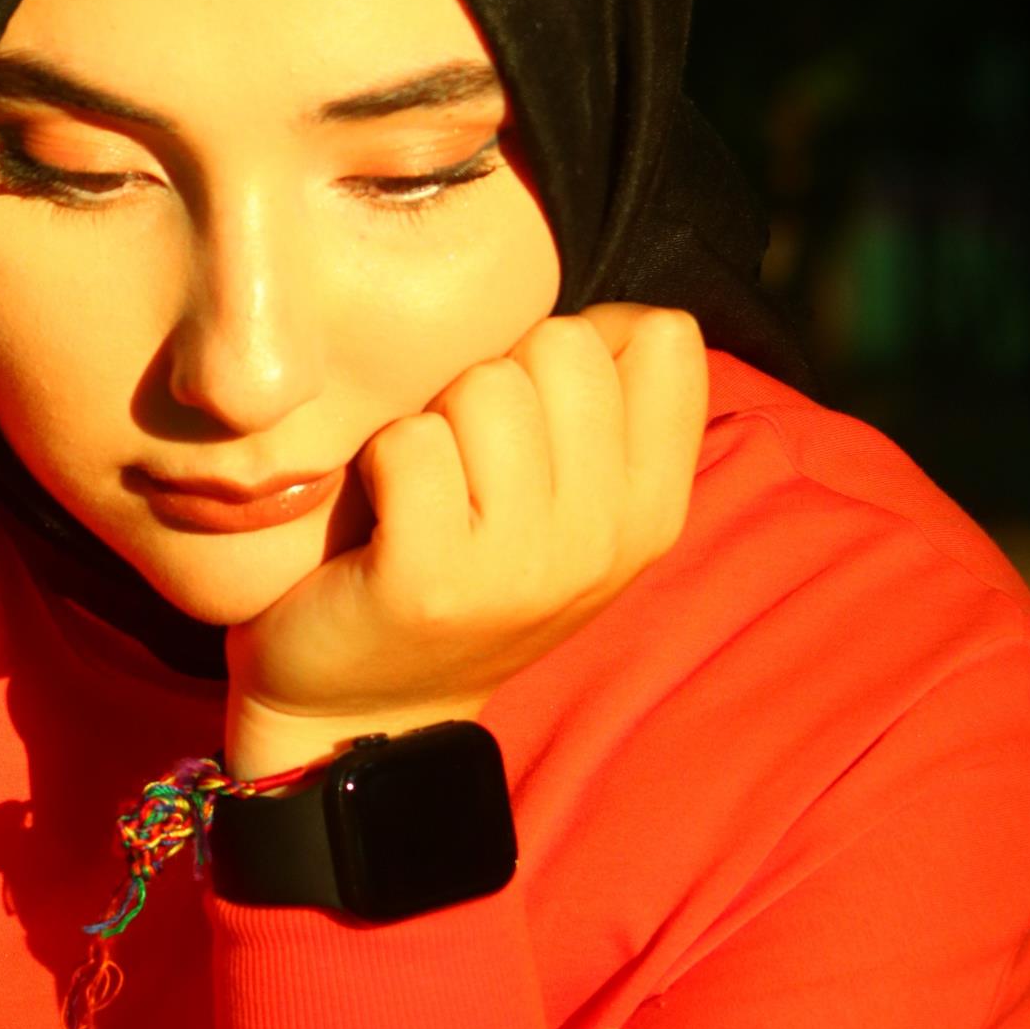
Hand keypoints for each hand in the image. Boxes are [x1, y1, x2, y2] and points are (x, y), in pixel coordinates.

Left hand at [223, 303, 708, 771]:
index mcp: (654, 511)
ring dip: (438, 421)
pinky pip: (411, 442)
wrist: (365, 714)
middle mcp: (606, 540)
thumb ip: (609, 414)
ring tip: (428, 493)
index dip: (587, 345)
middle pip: (566, 344)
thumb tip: (620, 313)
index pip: (664, 338)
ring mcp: (523, 565)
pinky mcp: (430, 580)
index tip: (540, 414)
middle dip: (500, 379)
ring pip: (486, 384)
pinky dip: (382, 463)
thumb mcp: (572, 510)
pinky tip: (384, 520)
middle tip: (467, 460)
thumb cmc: (465, 577)